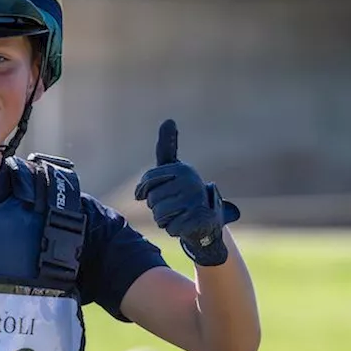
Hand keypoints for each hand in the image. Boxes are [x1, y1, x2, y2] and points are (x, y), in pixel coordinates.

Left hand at [133, 119, 239, 265]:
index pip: (149, 179)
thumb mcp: (174, 170)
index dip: (143, 190)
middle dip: (158, 207)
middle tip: (173, 206)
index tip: (143, 195)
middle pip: (153, 200)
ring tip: (178, 214)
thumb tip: (169, 120)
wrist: (208, 222)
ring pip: (160, 215)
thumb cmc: (184, 194)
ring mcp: (196, 200)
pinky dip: (174, 230)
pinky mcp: (200, 218)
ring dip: (165, 220)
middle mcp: (191, 181)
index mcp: (182, 169)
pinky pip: (171, 228)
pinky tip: (185, 225)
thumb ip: (167, 147)